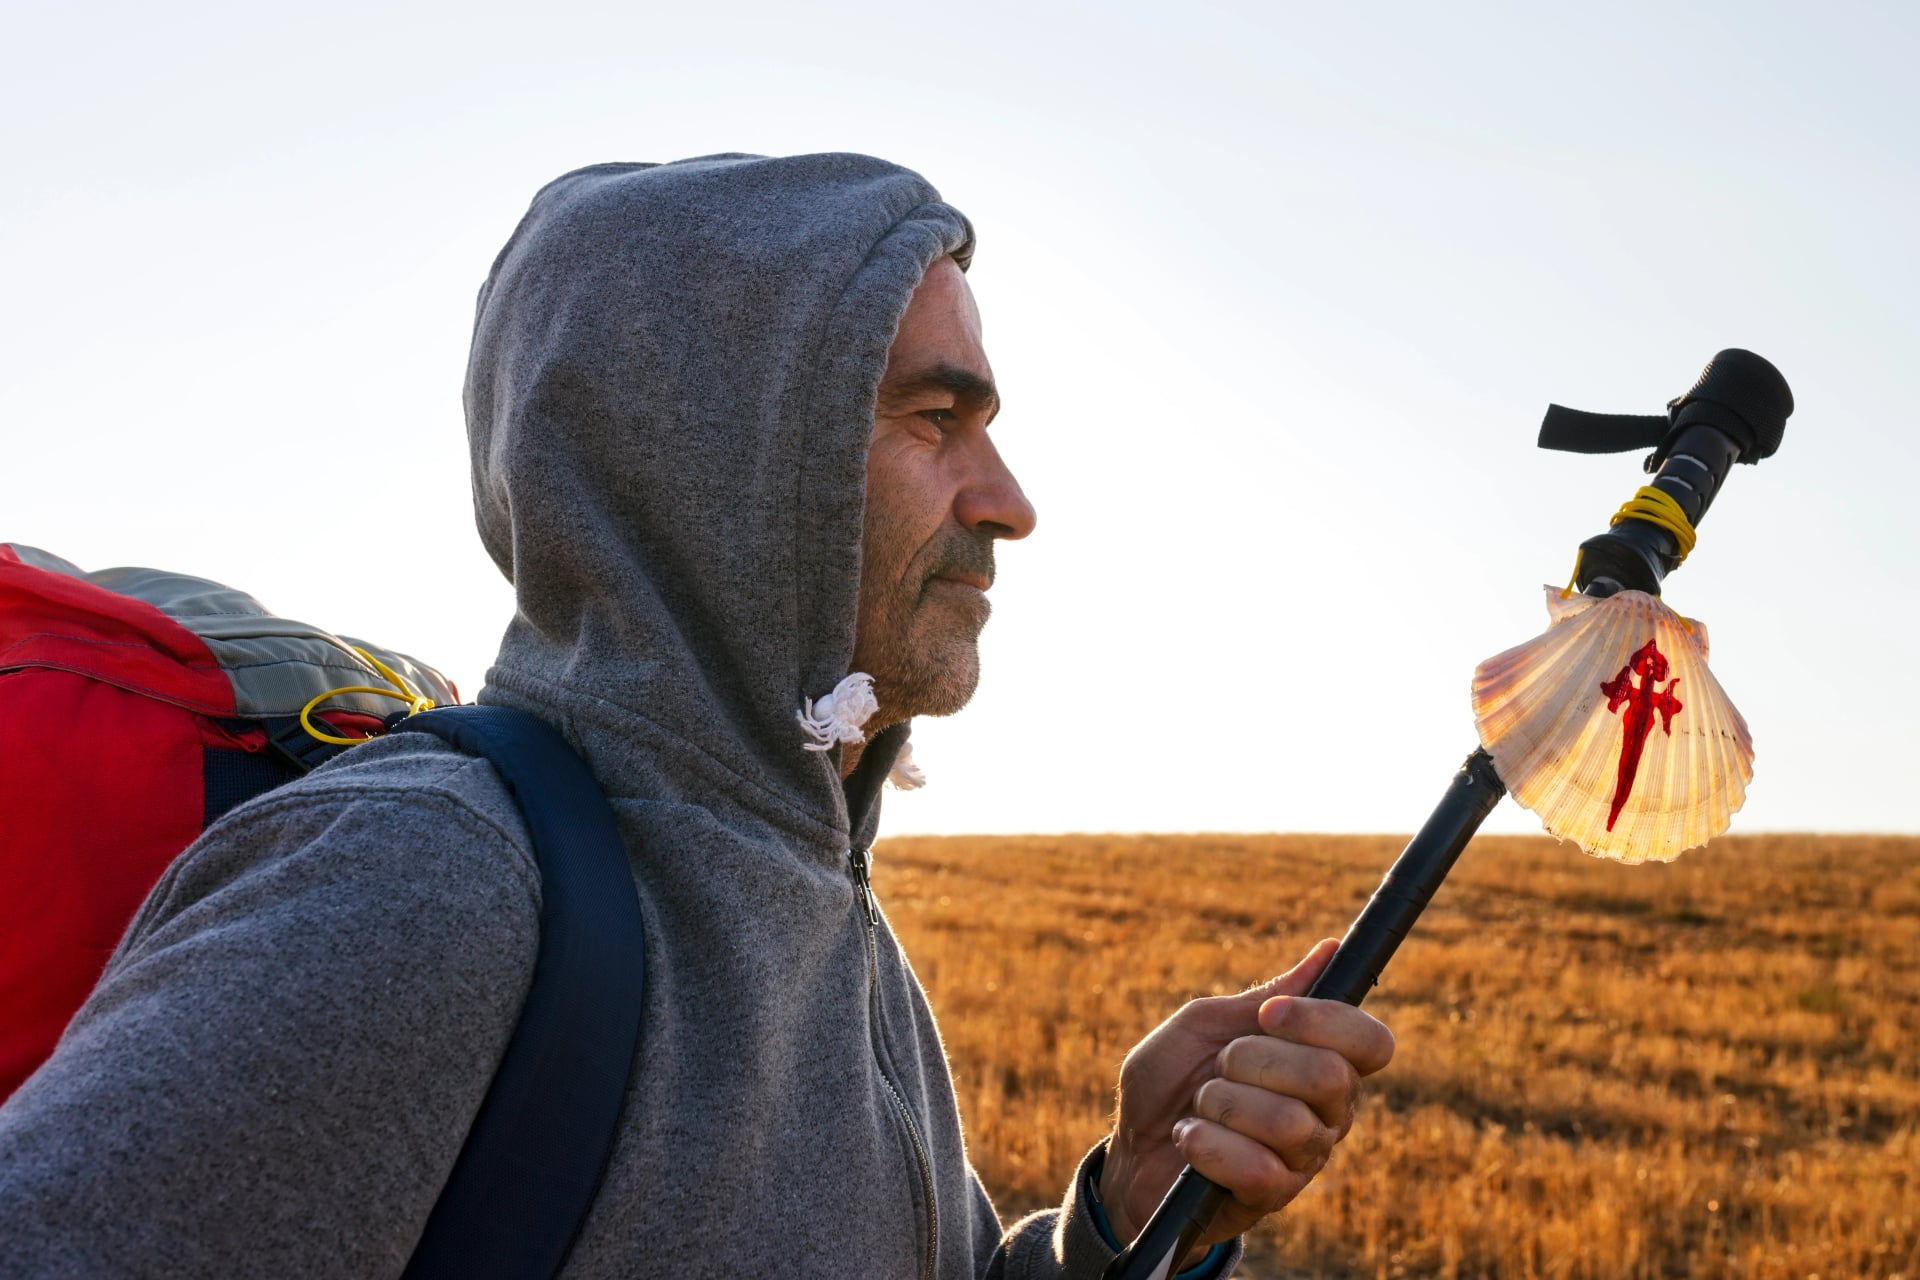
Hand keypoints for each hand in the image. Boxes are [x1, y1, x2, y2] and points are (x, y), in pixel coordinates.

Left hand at [1097, 938, 1394, 1255]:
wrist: (1131, 1148)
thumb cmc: (1171, 1080)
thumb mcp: (1207, 1024)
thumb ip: (1266, 995)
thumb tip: (1330, 949)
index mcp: (1321, 1060)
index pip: (1371, 1042)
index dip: (1326, 1021)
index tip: (1270, 1015)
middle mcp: (1328, 1111)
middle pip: (1329, 1076)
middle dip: (1253, 1061)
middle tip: (1218, 1068)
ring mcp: (1305, 1157)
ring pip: (1289, 1121)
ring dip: (1222, 1104)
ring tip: (1199, 1109)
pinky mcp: (1273, 1195)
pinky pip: (1257, 1167)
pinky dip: (1207, 1145)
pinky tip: (1189, 1142)